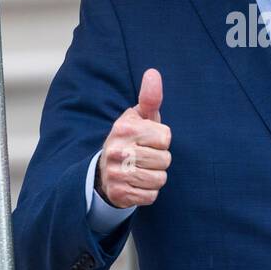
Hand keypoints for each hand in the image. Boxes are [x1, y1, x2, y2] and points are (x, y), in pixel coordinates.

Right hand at [96, 68, 170, 208]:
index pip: (165, 138)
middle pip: (165, 160)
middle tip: (145, 157)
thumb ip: (149, 97)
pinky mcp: (119, 194)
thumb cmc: (131, 139)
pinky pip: (151, 196)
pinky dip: (148, 192)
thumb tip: (153, 72)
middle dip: (160, 160)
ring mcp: (116, 174)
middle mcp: (117, 151)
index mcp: (125, 129)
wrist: (105, 171)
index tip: (149, 140)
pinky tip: (137, 184)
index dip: (162, 140)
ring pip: (159, 179)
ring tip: (142, 169)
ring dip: (155, 176)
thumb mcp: (139, 117)